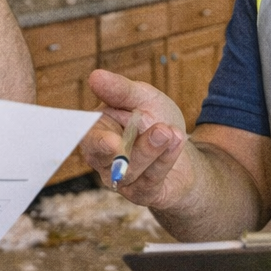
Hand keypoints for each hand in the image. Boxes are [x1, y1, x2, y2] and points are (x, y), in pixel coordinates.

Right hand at [81, 70, 195, 213]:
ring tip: (173, 132)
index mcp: (98, 131)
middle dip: (135, 147)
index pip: (88, 138)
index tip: (112, 141)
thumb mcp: (143, 98)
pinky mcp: (141, 194)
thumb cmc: (156, 120)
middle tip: (160, 131)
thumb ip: (121, 90)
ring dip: (155, 150)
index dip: (98, 141)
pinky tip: (177, 142)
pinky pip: (149, 182)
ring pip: (131, 171)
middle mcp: (103, 159)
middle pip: (107, 159)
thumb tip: (95, 77)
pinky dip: (166, 160)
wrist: (182, 149)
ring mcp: (120, 180)